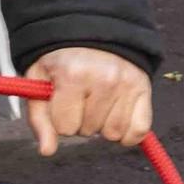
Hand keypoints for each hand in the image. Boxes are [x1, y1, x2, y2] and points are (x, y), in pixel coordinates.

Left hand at [25, 48, 153, 154]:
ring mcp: (126, 85)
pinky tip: (116, 118)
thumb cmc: (62, 60)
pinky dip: (127, 133)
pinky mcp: (143, 89)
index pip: (65, 128)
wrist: (92, 32)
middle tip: (81, 99)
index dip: (60, 119)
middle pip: (88, 131)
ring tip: (98, 105)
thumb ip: (40, 118)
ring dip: (103, 126)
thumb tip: (47, 151)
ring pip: (112, 134)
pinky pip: (138, 131)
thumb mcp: (40, 82)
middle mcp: (103, 80)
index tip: (62, 101)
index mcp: (72, 76)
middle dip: (81, 121)